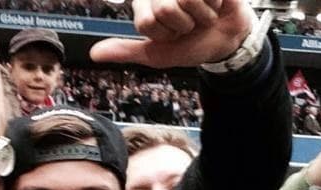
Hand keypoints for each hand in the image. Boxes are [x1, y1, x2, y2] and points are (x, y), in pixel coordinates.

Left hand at [90, 0, 254, 69]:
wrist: (226, 39)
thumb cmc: (191, 45)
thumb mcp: (156, 54)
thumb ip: (126, 51)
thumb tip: (94, 53)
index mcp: (145, 6)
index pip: (147, 22)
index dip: (165, 34)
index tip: (173, 35)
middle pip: (165, 8)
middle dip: (184, 24)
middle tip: (190, 24)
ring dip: (201, 14)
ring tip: (202, 13)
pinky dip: (214, 3)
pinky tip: (214, 2)